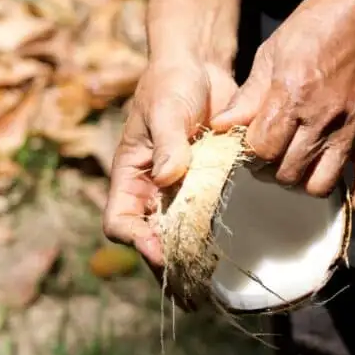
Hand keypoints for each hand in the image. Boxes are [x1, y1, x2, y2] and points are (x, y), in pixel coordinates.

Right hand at [102, 59, 237, 270]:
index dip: (136, 241)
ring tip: (212, 283)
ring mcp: (180, 191)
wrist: (200, 68)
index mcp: (131, 175)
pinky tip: (234, 253)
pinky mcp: (207, 185)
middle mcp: (152, 190)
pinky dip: (216, 237)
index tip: (161, 250)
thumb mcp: (166, 109)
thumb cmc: (171, 84)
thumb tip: (167, 176)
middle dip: (167, 264)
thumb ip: (168, 142)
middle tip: (192, 287)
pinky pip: (208, 218)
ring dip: (192, 258)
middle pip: (151, 239)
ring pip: (180, 236)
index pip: (120, 221)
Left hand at [210, 0, 354, 209]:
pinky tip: (345, 197)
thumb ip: (249, 95)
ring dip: (305, 181)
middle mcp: (322, 118)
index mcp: (293, 95)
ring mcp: (349, 129)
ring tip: (298, 164)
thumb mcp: (272, 52)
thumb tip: (221, 126)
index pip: (262, 148)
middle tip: (270, 153)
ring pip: (321, 184)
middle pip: (288, 171)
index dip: (250, 149)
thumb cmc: (317, 27)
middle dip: (272, 168)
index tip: (250, 140)